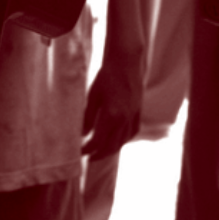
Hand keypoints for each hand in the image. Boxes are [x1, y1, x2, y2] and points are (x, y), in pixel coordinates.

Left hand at [82, 42, 143, 161]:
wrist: (126, 63)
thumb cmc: (106, 76)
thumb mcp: (92, 95)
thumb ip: (87, 117)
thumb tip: (83, 135)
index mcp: (111, 115)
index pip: (98, 141)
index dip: (88, 149)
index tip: (79, 152)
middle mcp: (124, 119)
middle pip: (111, 146)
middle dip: (99, 154)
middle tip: (89, 157)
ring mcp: (133, 117)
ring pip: (123, 141)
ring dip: (111, 149)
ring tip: (101, 151)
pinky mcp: (138, 112)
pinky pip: (131, 133)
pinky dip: (123, 140)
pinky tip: (117, 139)